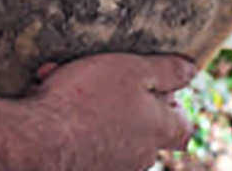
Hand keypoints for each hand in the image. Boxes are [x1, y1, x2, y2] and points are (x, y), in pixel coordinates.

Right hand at [0, 53, 194, 170]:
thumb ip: (165, 71)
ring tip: (63, 77)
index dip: (174, 106)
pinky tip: (46, 93)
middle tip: (100, 73)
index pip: (183, 126)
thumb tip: (192, 70)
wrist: (39, 139)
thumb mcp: (131, 70)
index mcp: (156, 130)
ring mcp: (112, 165)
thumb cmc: (87, 99)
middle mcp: (139, 155)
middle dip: (125, 100)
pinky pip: (84, 137)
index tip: (158, 87)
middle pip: (144, 129)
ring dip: (92, 105)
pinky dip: (71, 118)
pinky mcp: (84, 165)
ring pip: (110, 129)